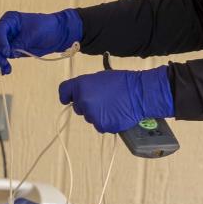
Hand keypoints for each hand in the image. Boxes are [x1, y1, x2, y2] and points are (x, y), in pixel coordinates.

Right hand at [0, 9, 82, 74]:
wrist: (57, 35)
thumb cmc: (46, 28)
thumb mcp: (33, 35)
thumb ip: (19, 43)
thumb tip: (8, 54)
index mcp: (10, 19)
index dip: (0, 42)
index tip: (7, 53)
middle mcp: (5, 29)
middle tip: (3, 63)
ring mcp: (6, 39)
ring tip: (6, 71)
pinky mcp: (10, 49)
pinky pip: (2, 57)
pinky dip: (2, 65)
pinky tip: (5, 72)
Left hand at [58, 67, 173, 133]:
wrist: (138, 93)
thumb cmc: (122, 82)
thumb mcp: (100, 77)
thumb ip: (86, 86)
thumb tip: (81, 94)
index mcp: (80, 85)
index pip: (64, 91)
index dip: (66, 96)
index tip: (67, 99)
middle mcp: (82, 100)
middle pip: (77, 107)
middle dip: (86, 105)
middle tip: (102, 100)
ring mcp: (91, 114)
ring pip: (89, 117)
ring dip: (97, 114)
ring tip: (112, 106)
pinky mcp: (101, 125)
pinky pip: (99, 125)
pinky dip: (106, 121)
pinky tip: (115, 114)